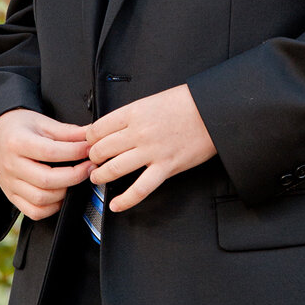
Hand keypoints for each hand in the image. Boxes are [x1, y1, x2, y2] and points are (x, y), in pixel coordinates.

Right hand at [0, 108, 93, 219]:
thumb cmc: (20, 128)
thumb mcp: (42, 122)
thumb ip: (68, 132)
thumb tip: (92, 136)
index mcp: (17, 143)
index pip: (50, 152)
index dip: (75, 152)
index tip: (90, 149)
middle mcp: (11, 166)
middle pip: (46, 180)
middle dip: (75, 175)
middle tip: (89, 167)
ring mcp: (10, 184)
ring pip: (41, 199)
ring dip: (65, 192)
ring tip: (76, 179)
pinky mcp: (11, 196)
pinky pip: (34, 211)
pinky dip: (52, 207)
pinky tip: (61, 194)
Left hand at [85, 84, 216, 213]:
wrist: (215, 111)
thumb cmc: (190, 103)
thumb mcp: (155, 100)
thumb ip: (134, 114)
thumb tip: (117, 127)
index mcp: (134, 113)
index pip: (97, 129)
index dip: (89, 138)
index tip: (91, 143)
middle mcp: (139, 132)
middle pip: (100, 149)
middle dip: (93, 157)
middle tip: (94, 160)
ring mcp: (152, 152)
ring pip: (112, 169)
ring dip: (100, 176)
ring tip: (99, 178)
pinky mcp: (166, 167)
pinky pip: (140, 189)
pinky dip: (125, 200)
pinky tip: (116, 204)